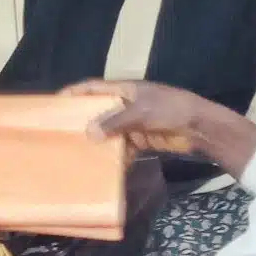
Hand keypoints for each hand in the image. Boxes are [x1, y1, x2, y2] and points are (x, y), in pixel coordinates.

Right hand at [66, 79, 255, 177]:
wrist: (201, 128)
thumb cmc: (171, 110)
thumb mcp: (142, 112)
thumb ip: (115, 122)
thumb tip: (88, 133)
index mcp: (125, 90)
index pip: (93, 88)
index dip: (74, 93)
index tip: (54, 102)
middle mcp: (126, 105)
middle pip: (98, 112)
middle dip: (82, 122)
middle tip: (60, 134)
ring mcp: (134, 123)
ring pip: (109, 132)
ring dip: (98, 143)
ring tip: (77, 154)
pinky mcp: (142, 140)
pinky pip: (122, 148)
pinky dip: (115, 157)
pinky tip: (104, 167)